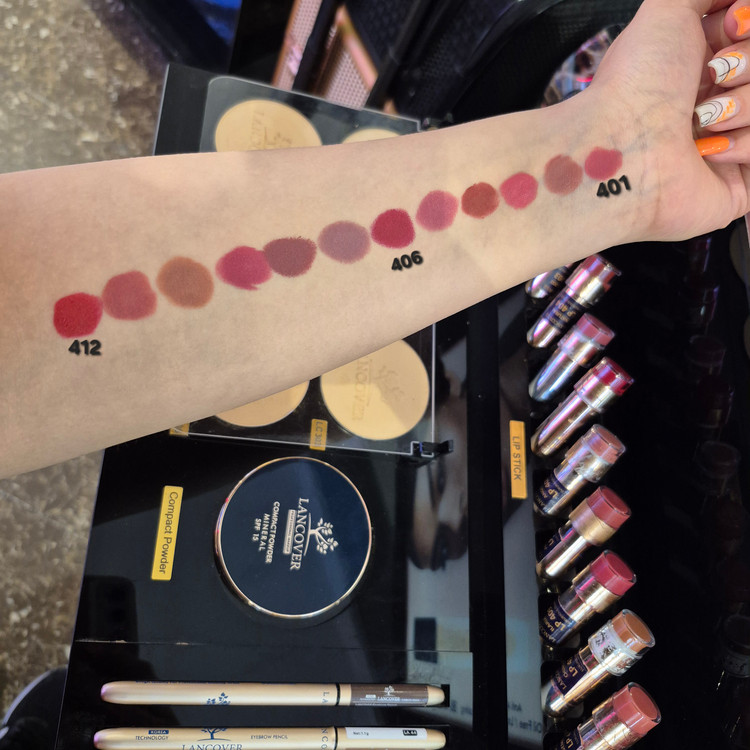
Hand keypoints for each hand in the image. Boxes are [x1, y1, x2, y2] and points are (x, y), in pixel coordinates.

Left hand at [584, 0, 749, 240]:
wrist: (622, 151)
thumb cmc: (635, 85)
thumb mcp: (668, 9)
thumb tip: (732, 2)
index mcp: (703, 62)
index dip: (747, 25)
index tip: (730, 25)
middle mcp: (718, 100)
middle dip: (747, 61)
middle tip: (714, 74)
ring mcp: (730, 142)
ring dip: (744, 104)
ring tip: (702, 120)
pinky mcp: (740, 185)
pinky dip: (743, 145)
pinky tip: (706, 153)